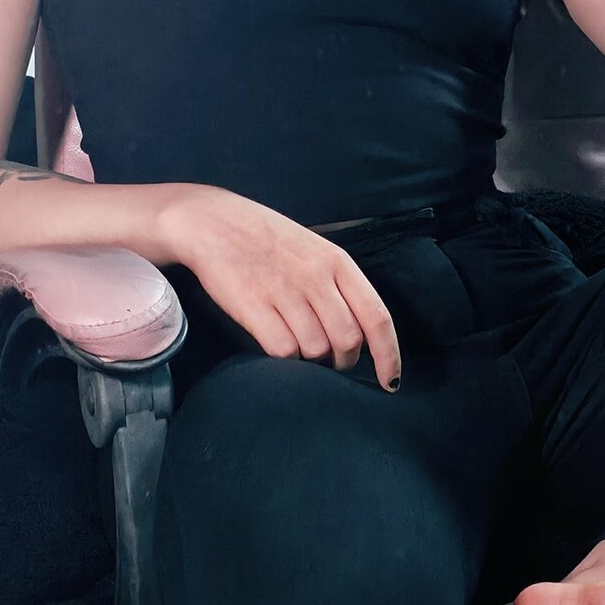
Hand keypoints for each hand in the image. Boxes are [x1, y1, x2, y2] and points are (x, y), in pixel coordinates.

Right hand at [162, 185, 401, 387]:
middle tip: (330, 362)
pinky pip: (283, 351)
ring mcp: (284, 291)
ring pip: (316, 350)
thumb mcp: (315, 250)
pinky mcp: (253, 306)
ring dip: (311, 361)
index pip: (377, 317)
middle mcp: (316, 277)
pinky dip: (284, 357)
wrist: (214, 222)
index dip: (388, 356)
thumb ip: (339, 286)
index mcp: (338, 262)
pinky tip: (276, 342)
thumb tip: (360, 335)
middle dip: (343, 362)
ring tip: (297, 344)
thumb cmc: (268, 240)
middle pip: (348, 341)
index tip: (391, 382)